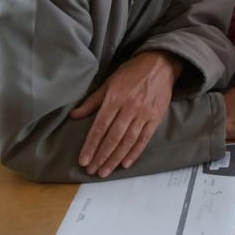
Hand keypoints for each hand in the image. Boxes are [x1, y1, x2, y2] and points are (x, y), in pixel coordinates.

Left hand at [70, 50, 181, 177]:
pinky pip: (144, 138)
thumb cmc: (132, 72)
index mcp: (115, 98)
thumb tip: (74, 115)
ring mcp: (144, 113)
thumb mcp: (109, 82)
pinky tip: (126, 163)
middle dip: (101, 156)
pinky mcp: (156, 117)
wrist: (161, 63)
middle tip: (92, 171)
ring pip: (128, 141)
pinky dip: (135, 152)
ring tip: (105, 171)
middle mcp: (129, 107)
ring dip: (115, 158)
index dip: (91, 145)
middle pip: (113, 137)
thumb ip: (92, 101)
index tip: (84, 160)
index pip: (100, 127)